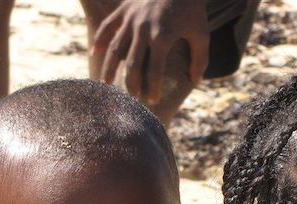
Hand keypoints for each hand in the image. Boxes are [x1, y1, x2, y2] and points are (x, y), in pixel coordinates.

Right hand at [91, 0, 208, 103]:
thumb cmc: (193, 11)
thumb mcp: (202, 36)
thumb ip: (200, 61)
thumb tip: (195, 82)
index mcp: (162, 37)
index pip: (154, 71)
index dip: (153, 88)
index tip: (153, 101)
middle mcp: (143, 29)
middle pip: (132, 64)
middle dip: (131, 84)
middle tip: (132, 98)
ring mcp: (131, 19)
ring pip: (115, 47)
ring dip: (109, 67)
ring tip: (105, 84)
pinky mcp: (124, 10)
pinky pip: (108, 26)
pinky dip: (99, 40)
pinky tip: (93, 54)